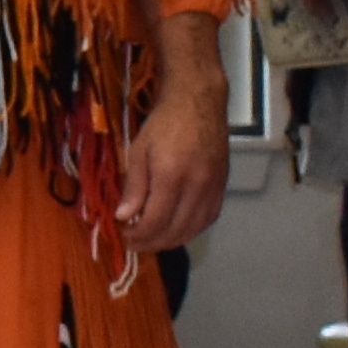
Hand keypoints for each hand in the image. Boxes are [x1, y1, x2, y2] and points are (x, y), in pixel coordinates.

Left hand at [120, 66, 228, 259]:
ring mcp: (214, 188)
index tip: (124, 237)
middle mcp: (197, 186)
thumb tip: (124, 217)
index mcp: (171, 176)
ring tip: (153, 242)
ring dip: (173, 241)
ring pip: (195, 228)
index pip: (155, 221)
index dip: (139, 235)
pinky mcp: (223, 186)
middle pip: (176, 230)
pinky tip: (177, 230)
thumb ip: (134, 187)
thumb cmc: (164, 124)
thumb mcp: (138, 151)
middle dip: (153, 243)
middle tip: (135, 244)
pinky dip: (192, 230)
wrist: (199, 103)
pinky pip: (209, 218)